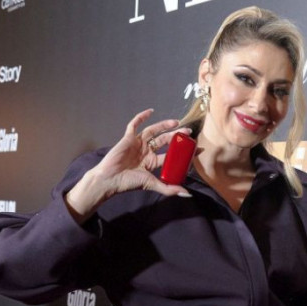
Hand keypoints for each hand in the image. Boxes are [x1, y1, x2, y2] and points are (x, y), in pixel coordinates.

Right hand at [66, 109, 190, 221]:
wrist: (110, 179)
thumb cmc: (129, 182)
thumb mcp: (152, 184)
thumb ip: (168, 189)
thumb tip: (187, 194)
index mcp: (152, 162)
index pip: (171, 154)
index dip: (183, 151)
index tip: (196, 148)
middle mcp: (146, 151)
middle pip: (164, 140)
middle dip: (176, 136)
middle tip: (189, 133)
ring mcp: (138, 144)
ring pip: (154, 131)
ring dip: (165, 125)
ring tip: (177, 123)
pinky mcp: (128, 138)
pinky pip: (135, 125)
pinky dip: (142, 117)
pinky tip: (151, 111)